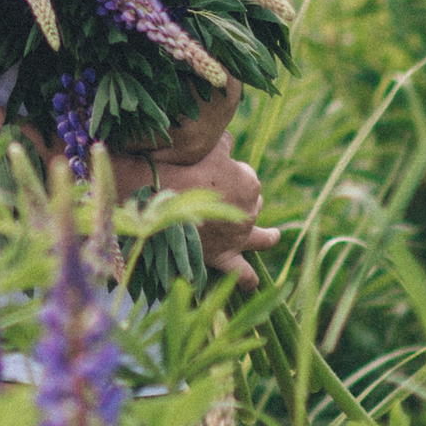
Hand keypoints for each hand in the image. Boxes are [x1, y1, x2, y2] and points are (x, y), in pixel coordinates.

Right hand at [112, 87, 277, 290]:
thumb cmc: (178, 167)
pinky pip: (243, 272)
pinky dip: (248, 278)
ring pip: (260, 234)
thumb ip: (223, 143)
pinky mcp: (224, 257)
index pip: (246, 174)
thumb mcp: (205, 146)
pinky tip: (252, 283)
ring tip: (273, 236)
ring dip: (264, 234)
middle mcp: (250, 211)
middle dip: (240, 198)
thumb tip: (230, 143)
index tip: (210, 170)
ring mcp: (239, 236)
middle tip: (216, 194)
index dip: (229, 172)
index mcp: (249, 182)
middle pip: (253, 202)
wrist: (153, 198)